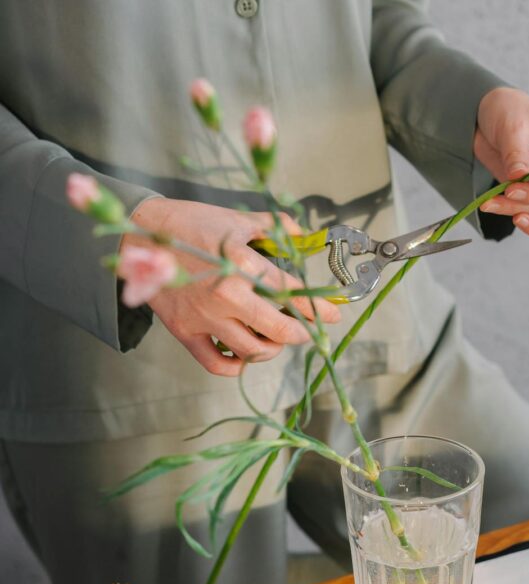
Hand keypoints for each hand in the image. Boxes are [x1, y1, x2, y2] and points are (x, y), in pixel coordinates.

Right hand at [124, 199, 341, 375]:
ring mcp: (204, 318)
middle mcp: (227, 296)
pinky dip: (237, 365)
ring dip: (272, 349)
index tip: (333, 317)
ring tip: (275, 338)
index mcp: (243, 264)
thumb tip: (305, 235)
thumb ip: (276, 227)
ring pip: (252, 351)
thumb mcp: (238, 218)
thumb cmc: (191, 223)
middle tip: (307, 331)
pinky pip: (217, 364)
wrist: (141, 235)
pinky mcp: (184, 332)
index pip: (292, 293)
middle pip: (279, 330)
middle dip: (302, 334)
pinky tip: (245, 353)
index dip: (318, 309)